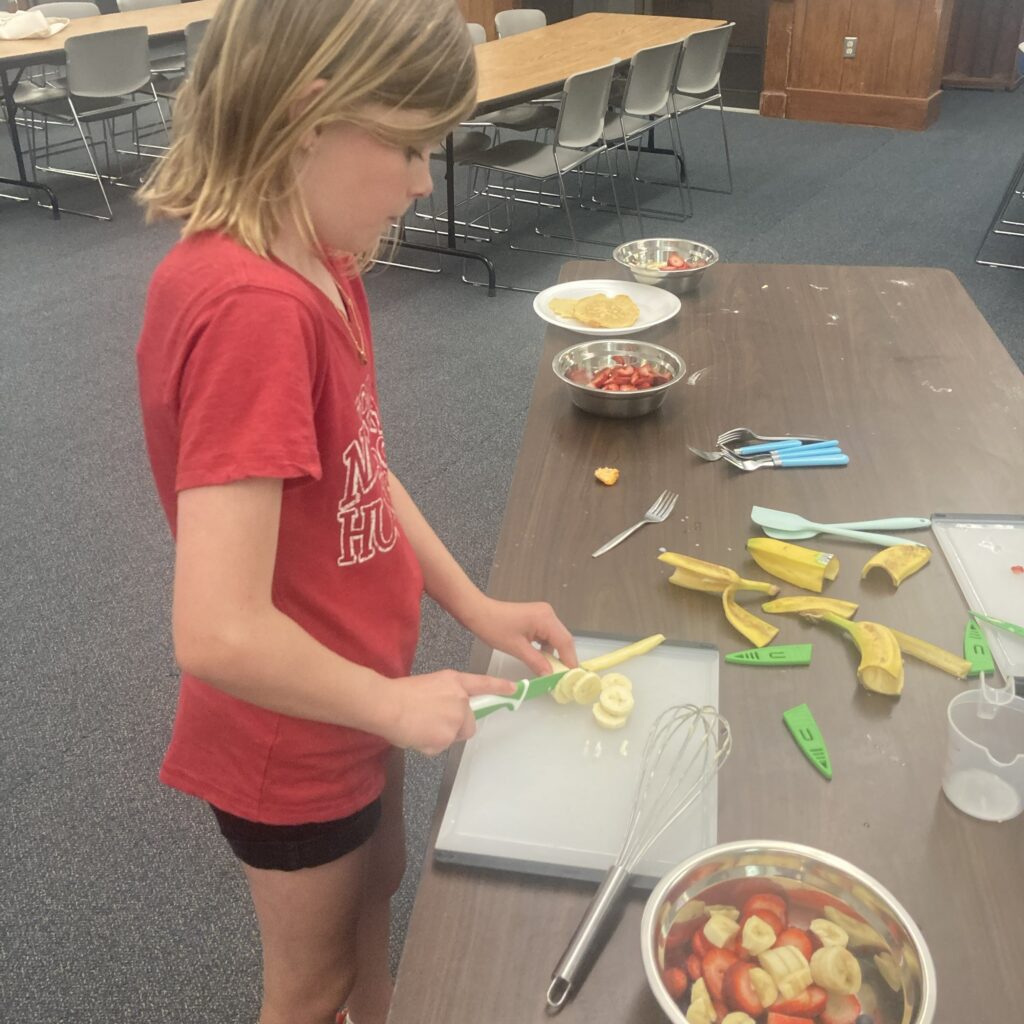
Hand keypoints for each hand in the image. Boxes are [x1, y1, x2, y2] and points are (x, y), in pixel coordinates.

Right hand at [384, 671, 516, 755]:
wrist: (387, 705)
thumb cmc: (401, 693)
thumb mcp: (429, 685)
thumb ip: (444, 696)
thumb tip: (444, 712)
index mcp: (454, 682)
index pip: (482, 684)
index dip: (499, 687)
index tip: (515, 689)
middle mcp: (460, 700)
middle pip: (469, 722)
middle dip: (456, 726)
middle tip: (433, 723)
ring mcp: (455, 719)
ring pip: (453, 736)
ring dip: (440, 736)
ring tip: (419, 726)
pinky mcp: (447, 737)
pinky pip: (440, 747)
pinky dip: (429, 745)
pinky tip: (416, 735)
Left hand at [462, 596, 577, 676]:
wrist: (478, 612)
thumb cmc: (494, 627)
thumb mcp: (516, 648)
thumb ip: (536, 662)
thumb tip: (550, 676)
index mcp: (545, 618)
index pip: (565, 642)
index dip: (569, 660)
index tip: (571, 677)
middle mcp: (548, 614)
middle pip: (563, 639)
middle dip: (564, 658)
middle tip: (564, 677)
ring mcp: (542, 615)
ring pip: (556, 638)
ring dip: (555, 654)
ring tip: (554, 672)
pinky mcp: (536, 618)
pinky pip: (546, 635)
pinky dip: (546, 648)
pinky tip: (543, 661)